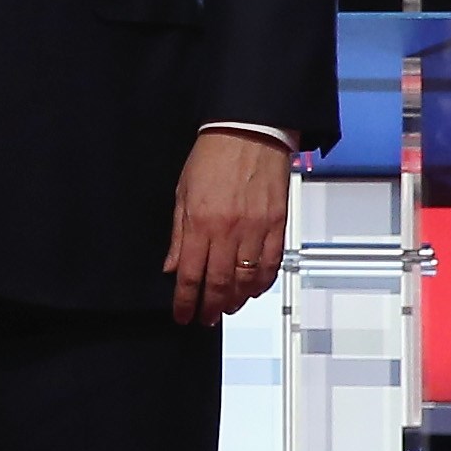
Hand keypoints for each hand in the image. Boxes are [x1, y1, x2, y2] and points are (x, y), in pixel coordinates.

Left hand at [166, 130, 292, 325]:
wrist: (249, 132)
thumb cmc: (213, 156)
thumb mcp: (183, 193)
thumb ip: (179, 235)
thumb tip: (172, 266)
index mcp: (200, 224)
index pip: (191, 276)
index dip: (186, 302)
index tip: (182, 315)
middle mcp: (228, 231)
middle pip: (218, 284)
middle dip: (210, 307)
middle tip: (205, 318)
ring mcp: (255, 230)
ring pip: (246, 280)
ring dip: (236, 300)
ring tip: (227, 307)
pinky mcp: (277, 225)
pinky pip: (270, 264)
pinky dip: (261, 283)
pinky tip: (252, 289)